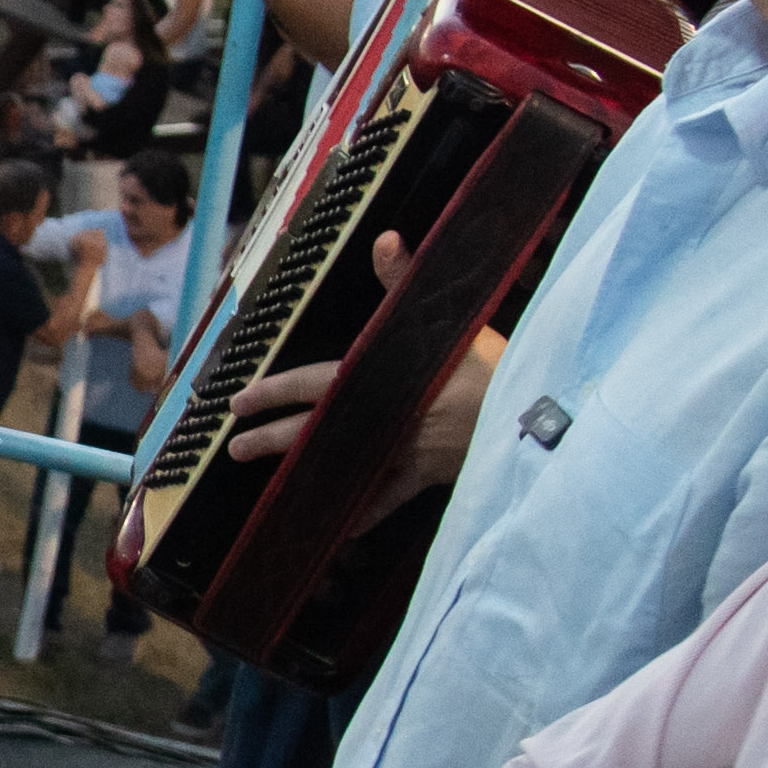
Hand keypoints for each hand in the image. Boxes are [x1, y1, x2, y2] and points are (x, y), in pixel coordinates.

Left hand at [217, 235, 502, 502]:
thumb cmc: (488, 368)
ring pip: (341, 467)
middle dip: (272, 439)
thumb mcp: (447, 320)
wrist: (533, 417)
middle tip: (235, 448)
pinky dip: (366, 513)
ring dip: (304, 475)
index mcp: (378, 381)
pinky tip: (342, 527)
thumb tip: (386, 240)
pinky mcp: (427, 477)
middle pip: (314, 431)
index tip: (237, 402)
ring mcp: (401, 454)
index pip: (314, 385)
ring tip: (271, 487)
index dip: (274, 392)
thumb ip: (406, 283)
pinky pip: (388, 500)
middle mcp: (380, 421)